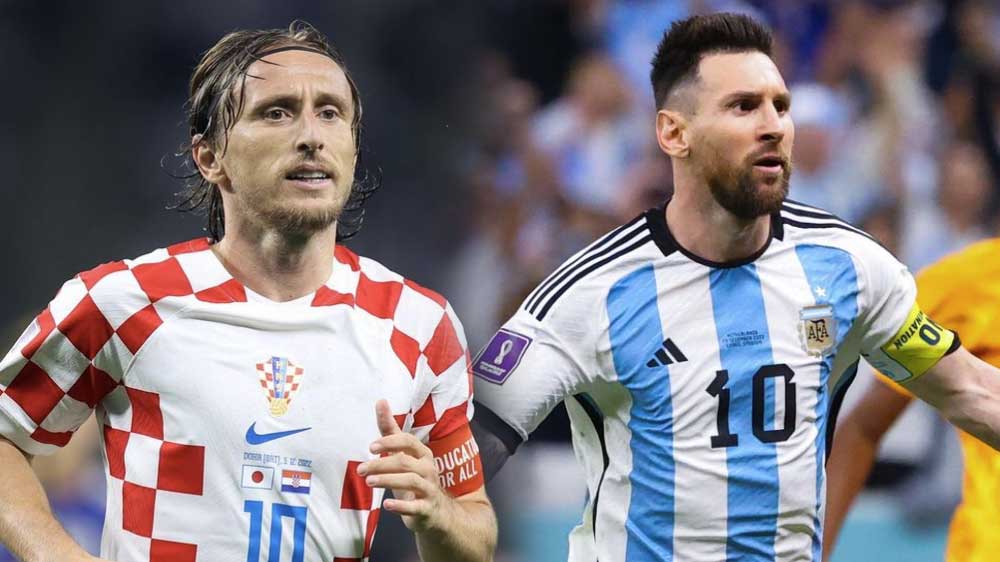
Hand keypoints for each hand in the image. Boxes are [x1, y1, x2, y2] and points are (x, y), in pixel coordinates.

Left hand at [357, 399, 449, 532]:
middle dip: (381, 464)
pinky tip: (386, 505)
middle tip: (361, 469)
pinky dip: (401, 505)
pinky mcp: (427, 509)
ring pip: (411, 481)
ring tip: (369, 482)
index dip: (390, 442)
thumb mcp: (403, 454)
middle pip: (405, 462)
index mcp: (422, 453)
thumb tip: (380, 401)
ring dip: (388, 480)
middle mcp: (428, 469)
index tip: (370, 447)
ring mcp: (429, 489)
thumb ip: (390, 431)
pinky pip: (415, 506)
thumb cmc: (414, 478)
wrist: (436, 511)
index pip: (408, 441)